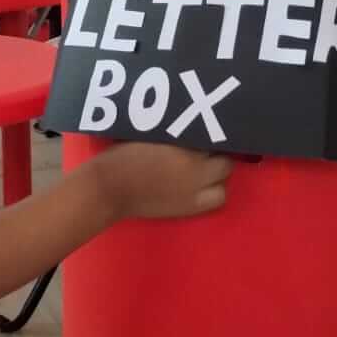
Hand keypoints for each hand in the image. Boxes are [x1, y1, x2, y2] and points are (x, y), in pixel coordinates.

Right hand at [95, 143, 231, 222]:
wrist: (110, 188)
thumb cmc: (124, 156)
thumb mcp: (151, 134)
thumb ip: (176, 132)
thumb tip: (194, 127)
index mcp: (185, 147)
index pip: (215, 138)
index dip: (213, 135)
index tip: (209, 132)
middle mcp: (196, 170)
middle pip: (225, 161)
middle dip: (219, 155)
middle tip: (207, 152)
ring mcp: (195, 192)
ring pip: (224, 182)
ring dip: (218, 175)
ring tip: (205, 170)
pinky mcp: (189, 208)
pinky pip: (216, 200)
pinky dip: (213, 192)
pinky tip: (199, 186)